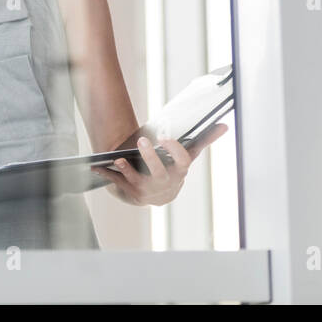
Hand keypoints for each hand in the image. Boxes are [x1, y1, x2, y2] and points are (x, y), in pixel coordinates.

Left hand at [90, 122, 228, 206]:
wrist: (156, 192)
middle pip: (159, 173)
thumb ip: (204, 141)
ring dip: (127, 170)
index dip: (175, 150)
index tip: (166, 138)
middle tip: (142, 141)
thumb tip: (225, 126)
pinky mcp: (132, 195)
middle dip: (150, 158)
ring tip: (117, 159)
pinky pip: (118, 184)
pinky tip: (96, 167)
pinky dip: (107, 175)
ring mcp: (148, 191)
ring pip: (137, 182)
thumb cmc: (171, 167)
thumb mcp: (187, 155)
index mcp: (180, 171)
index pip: (182, 161)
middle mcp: (166, 184)